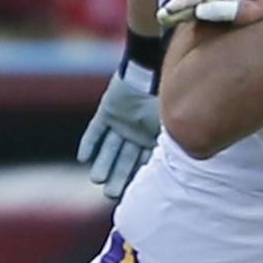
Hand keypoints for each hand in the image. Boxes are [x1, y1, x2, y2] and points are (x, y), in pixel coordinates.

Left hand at [76, 57, 159, 200]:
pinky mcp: (107, 111)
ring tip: (97, 179)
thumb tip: (179, 167)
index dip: (136, 178)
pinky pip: (95, 130)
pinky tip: (83, 158)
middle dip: (118, 176)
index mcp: (153, 137)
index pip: (143, 163)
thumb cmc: (166, 97)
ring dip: (103, 163)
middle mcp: (136, 132)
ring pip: (109, 148)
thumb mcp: (171, 125)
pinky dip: (89, 143)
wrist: (151, 67)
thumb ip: (173, 144)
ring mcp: (120, 122)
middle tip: (110, 194)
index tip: (131, 195)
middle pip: (124, 159)